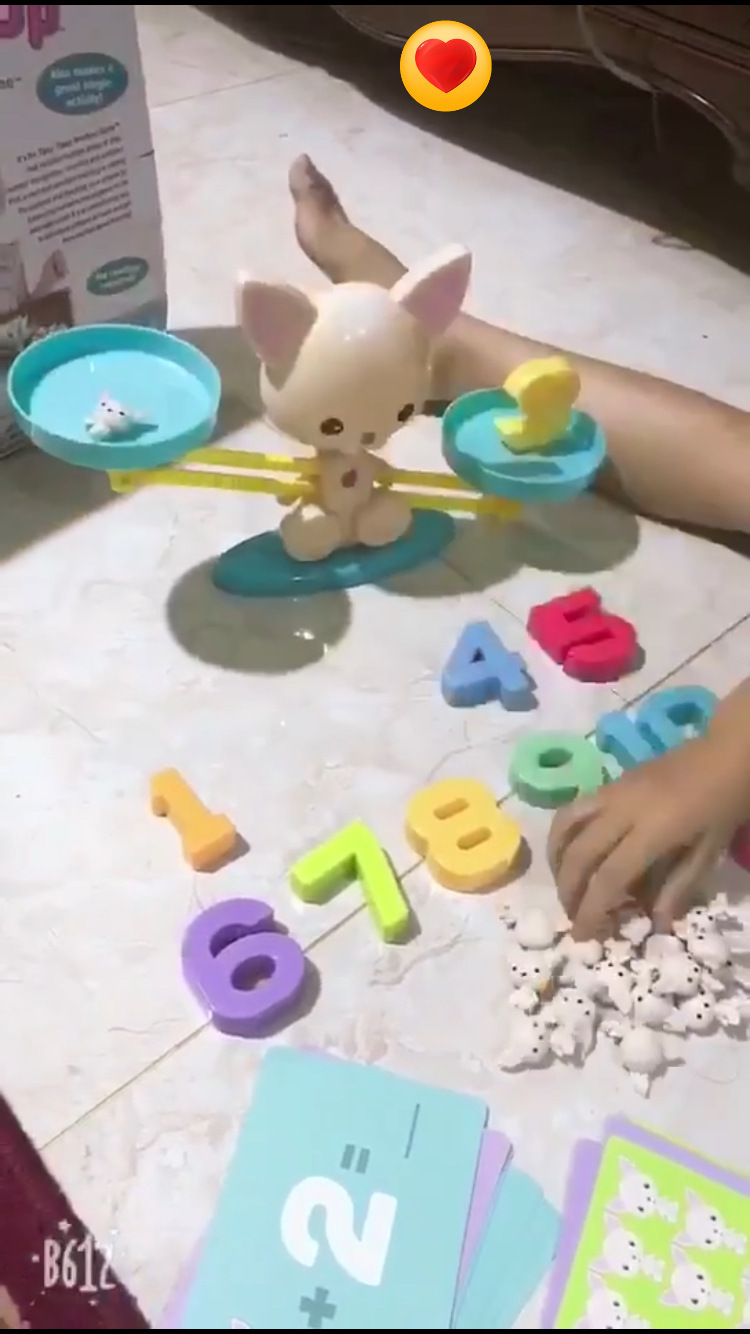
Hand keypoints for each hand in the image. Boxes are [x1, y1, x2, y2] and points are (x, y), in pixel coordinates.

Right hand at [547, 736, 742, 939]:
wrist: (723, 753)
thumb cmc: (723, 804)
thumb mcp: (708, 851)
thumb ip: (678, 887)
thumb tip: (656, 924)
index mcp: (653, 830)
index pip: (609, 877)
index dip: (591, 909)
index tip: (581, 935)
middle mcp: (622, 810)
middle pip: (579, 854)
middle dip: (569, 891)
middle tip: (572, 915)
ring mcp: (612, 792)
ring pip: (565, 826)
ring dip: (557, 860)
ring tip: (564, 885)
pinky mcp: (609, 783)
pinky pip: (573, 810)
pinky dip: (563, 835)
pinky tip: (571, 853)